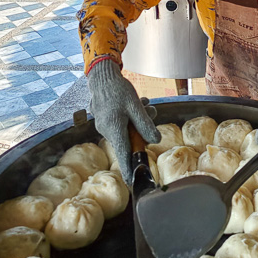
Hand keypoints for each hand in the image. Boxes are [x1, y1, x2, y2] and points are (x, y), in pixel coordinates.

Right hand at [86, 59, 160, 182]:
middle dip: (142, 129)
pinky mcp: (104, 119)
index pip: (123, 156)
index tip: (134, 182)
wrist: (102, 76)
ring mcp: (104, 125)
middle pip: (129, 139)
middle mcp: (106, 131)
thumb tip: (156, 140)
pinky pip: (121, 123)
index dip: (129, 169)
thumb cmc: (119, 90)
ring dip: (138, 119)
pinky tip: (138, 102)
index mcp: (114, 130)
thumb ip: (146, 125)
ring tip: (144, 102)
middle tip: (150, 111)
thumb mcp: (136, 106)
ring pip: (127, 129)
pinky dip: (130, 116)